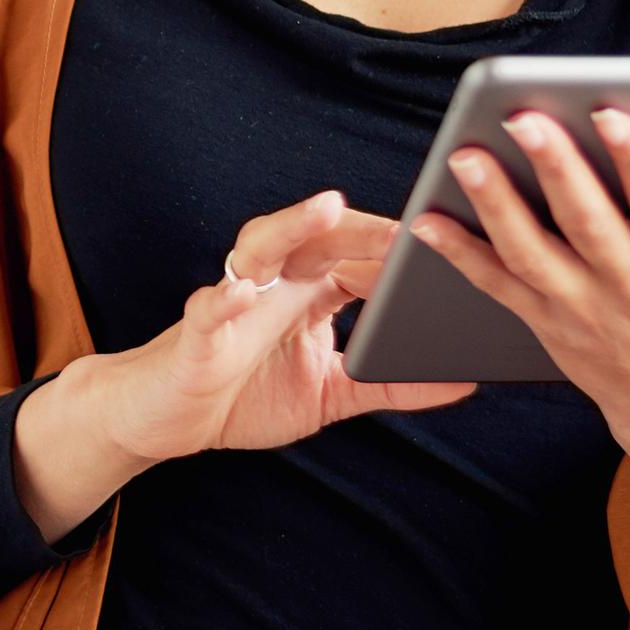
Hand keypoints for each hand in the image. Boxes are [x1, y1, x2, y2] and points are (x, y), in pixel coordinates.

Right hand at [7, 193, 473, 541]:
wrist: (166, 420)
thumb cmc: (244, 394)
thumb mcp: (331, 394)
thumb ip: (390, 385)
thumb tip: (463, 380)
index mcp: (306, 294)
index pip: (358, 256)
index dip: (398, 249)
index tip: (448, 240)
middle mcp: (271, 286)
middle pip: (318, 237)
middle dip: (362, 226)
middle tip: (409, 224)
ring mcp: (232, 303)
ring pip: (260, 247)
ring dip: (292, 226)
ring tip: (326, 209)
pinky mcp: (197, 335)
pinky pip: (208, 309)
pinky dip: (222, 300)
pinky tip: (237, 294)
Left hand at [406, 109, 629, 539]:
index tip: (611, 113)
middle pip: (590, 225)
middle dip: (556, 169)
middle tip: (523, 116)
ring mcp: (585, 310)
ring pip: (533, 254)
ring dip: (495, 205)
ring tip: (465, 155)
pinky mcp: (547, 323)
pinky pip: (497, 287)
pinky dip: (460, 255)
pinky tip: (427, 218)